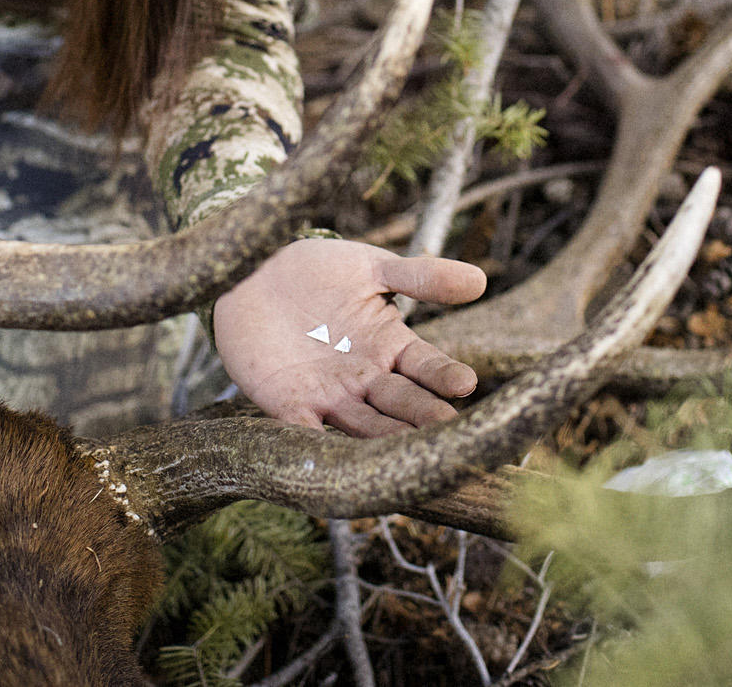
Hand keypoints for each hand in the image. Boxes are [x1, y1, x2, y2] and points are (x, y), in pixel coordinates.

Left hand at [212, 238, 486, 436]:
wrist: (250, 273)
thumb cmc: (317, 270)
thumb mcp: (370, 266)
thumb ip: (420, 276)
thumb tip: (480, 280)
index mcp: (391, 346)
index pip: (426, 366)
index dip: (444, 375)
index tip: (465, 383)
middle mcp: (367, 379)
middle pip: (402, 403)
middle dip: (423, 415)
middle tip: (444, 426)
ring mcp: (330, 397)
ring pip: (365, 426)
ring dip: (385, 439)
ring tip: (406, 449)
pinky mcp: (290, 408)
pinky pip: (309, 434)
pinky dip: (322, 452)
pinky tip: (336, 465)